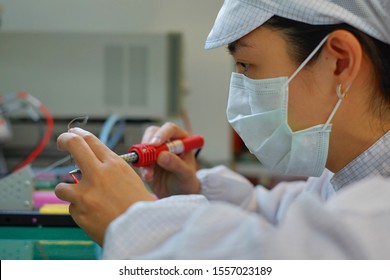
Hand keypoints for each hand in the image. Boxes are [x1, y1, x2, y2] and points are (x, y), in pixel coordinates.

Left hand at [55, 128, 154, 245]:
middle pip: (73, 145)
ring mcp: (86, 193)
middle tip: (61, 142)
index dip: (77, 134)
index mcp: (115, 165)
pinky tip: (93, 214)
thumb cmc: (139, 207)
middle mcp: (99, 175)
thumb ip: (111, 170)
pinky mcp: (79, 211)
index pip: (90, 140)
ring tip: (82, 198)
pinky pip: (72, 207)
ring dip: (68, 190)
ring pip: (62, 186)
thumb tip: (93, 164)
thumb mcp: (131, 179)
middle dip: (63, 140)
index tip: (72, 134)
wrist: (141, 231)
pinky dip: (79, 210)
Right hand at [140, 122, 200, 197]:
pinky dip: (142, 168)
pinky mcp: (147, 161)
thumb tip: (162, 155)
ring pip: (144, 146)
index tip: (156, 144)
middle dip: (148, 144)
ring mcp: (156, 151)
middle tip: (147, 156)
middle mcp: (167, 142)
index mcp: (181, 139)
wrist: (179, 194)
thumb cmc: (187, 181)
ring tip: (150, 174)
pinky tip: (149, 177)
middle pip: (153, 133)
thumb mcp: (186, 174)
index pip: (171, 129)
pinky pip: (140, 161)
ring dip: (144, 159)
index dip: (162, 134)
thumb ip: (176, 164)